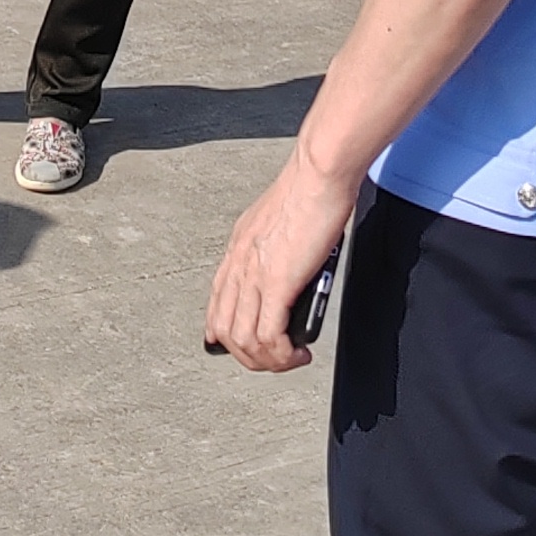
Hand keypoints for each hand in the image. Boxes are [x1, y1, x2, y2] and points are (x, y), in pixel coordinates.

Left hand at [206, 151, 360, 373]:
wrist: (318, 174)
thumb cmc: (310, 189)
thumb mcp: (279, 222)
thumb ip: (275, 248)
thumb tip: (290, 272)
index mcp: (238, 248)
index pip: (217, 303)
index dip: (224, 333)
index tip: (240, 347)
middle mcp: (239, 263)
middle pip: (224, 331)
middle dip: (249, 356)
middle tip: (276, 359)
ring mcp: (254, 274)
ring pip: (243, 341)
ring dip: (267, 361)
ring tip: (291, 359)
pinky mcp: (277, 282)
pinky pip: (268, 336)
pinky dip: (281, 355)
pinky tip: (298, 353)